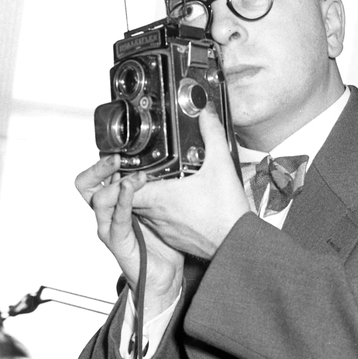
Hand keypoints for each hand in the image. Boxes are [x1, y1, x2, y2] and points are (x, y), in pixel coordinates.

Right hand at [75, 154, 183, 315]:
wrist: (164, 277)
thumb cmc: (162, 243)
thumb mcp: (161, 207)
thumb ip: (160, 187)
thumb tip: (176, 161)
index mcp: (115, 202)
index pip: (97, 175)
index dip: (104, 159)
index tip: (123, 148)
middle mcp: (107, 213)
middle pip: (85, 184)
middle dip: (99, 167)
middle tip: (116, 157)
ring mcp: (109, 227)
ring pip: (98, 199)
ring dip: (117, 183)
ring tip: (135, 176)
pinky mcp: (117, 242)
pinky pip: (115, 220)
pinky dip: (122, 202)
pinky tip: (131, 190)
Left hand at [131, 108, 249, 259]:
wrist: (237, 244)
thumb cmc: (226, 214)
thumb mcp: (221, 165)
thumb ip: (212, 135)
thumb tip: (206, 115)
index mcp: (159, 198)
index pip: (120, 188)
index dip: (120, 175)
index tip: (131, 164)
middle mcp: (155, 215)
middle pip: (127, 197)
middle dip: (131, 181)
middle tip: (141, 167)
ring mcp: (162, 227)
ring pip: (140, 209)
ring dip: (144, 195)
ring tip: (156, 179)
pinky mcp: (172, 236)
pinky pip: (155, 221)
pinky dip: (157, 209)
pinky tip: (172, 199)